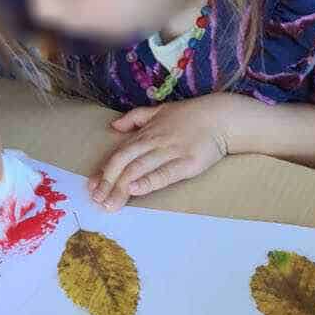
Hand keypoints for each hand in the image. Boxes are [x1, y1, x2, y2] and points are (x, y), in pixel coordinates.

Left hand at [88, 95, 230, 211]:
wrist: (222, 117)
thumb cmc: (191, 116)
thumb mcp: (160, 110)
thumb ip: (135, 118)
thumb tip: (114, 126)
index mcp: (146, 133)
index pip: (119, 153)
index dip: (104, 171)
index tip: (93, 187)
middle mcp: (154, 142)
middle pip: (124, 163)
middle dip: (109, 183)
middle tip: (98, 201)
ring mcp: (170, 152)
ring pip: (139, 170)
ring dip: (122, 188)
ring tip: (111, 204)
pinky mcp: (187, 163)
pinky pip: (164, 173)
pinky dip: (148, 181)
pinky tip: (135, 190)